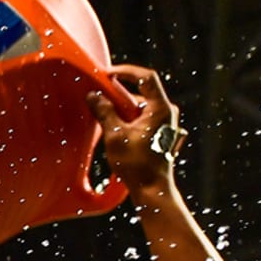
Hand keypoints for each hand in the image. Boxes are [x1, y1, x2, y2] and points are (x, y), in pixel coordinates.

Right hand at [87, 64, 182, 197]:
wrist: (152, 189)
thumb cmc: (137, 165)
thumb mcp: (115, 135)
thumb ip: (104, 112)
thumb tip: (93, 96)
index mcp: (161, 109)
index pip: (146, 77)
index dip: (126, 71)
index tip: (108, 73)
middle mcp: (167, 113)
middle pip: (142, 92)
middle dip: (119, 93)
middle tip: (100, 96)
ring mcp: (165, 123)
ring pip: (141, 105)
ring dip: (122, 107)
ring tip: (104, 116)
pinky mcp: (160, 133)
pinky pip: (143, 116)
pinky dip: (128, 117)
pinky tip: (114, 127)